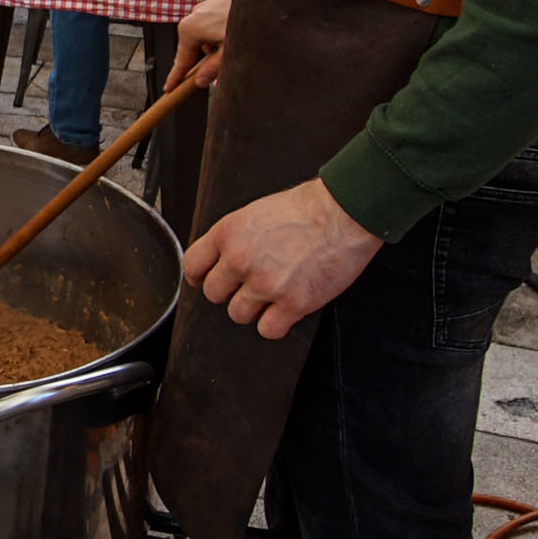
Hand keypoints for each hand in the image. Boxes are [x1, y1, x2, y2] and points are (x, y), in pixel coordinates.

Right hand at [168, 0, 232, 89]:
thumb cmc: (247, 18)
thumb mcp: (229, 52)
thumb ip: (212, 69)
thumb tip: (200, 81)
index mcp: (191, 30)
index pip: (181, 61)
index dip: (176, 78)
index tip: (169, 89)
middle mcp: (193, 17)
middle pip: (195, 49)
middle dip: (208, 60)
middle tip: (223, 70)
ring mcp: (204, 8)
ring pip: (207, 37)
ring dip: (219, 46)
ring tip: (239, 45)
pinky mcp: (215, 3)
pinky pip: (214, 26)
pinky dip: (224, 34)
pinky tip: (240, 33)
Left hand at [184, 177, 380, 339]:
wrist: (345, 213)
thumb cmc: (308, 208)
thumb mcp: (256, 212)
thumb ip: (235, 237)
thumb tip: (223, 259)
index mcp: (229, 233)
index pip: (192, 266)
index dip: (199, 276)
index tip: (206, 280)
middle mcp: (241, 260)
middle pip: (214, 294)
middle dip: (230, 292)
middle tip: (250, 284)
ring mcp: (266, 284)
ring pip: (238, 315)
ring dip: (253, 308)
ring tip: (274, 292)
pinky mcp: (292, 303)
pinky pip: (267, 330)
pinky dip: (276, 324)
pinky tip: (286, 307)